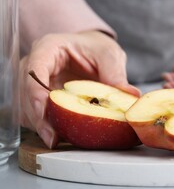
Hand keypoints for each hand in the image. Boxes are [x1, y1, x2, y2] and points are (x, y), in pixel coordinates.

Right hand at [20, 30, 139, 147]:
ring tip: (58, 140)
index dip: (35, 92)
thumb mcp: (109, 55)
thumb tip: (131, 95)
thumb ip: (116, 74)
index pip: (34, 70)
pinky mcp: (41, 98)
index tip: (43, 112)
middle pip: (27, 93)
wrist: (92, 51)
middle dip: (39, 117)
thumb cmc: (97, 48)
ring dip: (42, 125)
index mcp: (49, 48)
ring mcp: (36, 83)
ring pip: (28, 107)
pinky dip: (47, 126)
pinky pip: (37, 115)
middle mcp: (37, 65)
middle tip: (53, 138)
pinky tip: (61, 136)